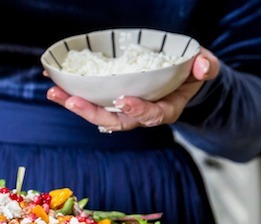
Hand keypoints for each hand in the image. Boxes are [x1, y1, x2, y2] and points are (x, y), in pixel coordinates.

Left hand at [45, 48, 219, 131]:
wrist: (183, 81)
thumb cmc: (193, 75)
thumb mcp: (206, 68)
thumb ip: (206, 67)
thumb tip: (203, 66)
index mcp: (165, 109)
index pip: (152, 115)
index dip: (138, 110)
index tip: (123, 101)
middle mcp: (141, 114)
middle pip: (115, 121)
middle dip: (92, 112)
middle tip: (72, 101)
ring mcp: (124, 109)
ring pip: (97, 113)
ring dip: (75, 104)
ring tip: (54, 92)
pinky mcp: (111, 101)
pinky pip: (91, 100)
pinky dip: (72, 94)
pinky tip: (55, 84)